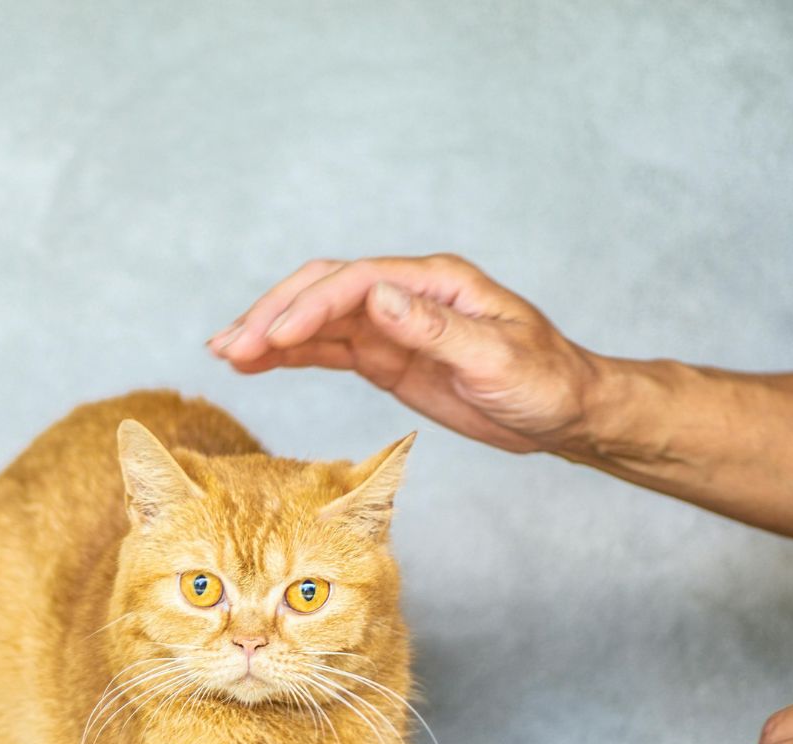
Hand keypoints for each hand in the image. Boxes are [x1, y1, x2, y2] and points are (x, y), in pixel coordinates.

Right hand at [208, 255, 604, 453]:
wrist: (567, 411)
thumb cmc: (546, 381)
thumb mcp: (497, 359)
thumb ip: (435, 329)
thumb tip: (378, 296)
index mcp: (435, 282)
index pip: (356, 282)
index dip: (310, 308)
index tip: (272, 340)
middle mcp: (406, 295)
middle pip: (323, 290)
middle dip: (273, 314)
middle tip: (228, 346)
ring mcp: (392, 326)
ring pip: (317, 320)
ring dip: (270, 334)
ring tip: (224, 353)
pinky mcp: (386, 358)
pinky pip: (328, 351)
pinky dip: (289, 356)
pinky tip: (254, 364)